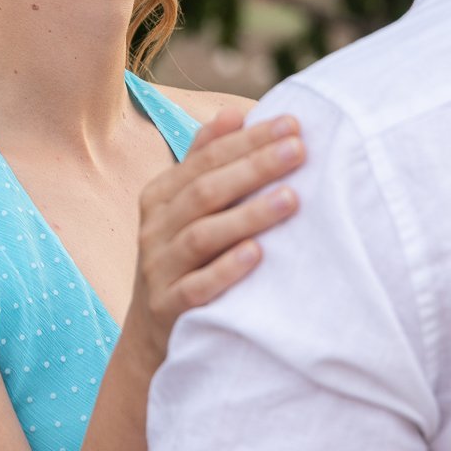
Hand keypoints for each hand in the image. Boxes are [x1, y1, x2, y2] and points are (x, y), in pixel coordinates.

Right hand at [123, 109, 303, 373]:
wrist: (150, 337)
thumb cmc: (183, 258)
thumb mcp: (183, 209)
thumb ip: (205, 160)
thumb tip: (234, 112)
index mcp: (160, 196)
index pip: (206, 158)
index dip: (248, 139)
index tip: (293, 123)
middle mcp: (155, 228)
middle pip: (206, 190)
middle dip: (255, 167)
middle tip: (300, 150)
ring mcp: (160, 269)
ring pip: (203, 236)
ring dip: (249, 215)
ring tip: (292, 199)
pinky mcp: (169, 309)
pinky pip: (196, 287)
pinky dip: (226, 270)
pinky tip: (257, 254)